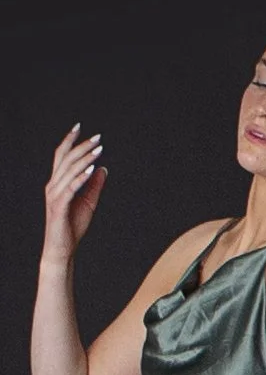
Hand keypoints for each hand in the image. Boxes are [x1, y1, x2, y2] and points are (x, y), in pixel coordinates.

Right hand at [43, 126, 106, 260]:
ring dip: (84, 159)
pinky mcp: (59, 206)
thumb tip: (102, 169)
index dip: (69, 140)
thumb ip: (94, 185)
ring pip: (68, 171)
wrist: (62, 248)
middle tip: (98, 137)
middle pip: (65, 159)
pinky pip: (70, 189)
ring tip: (98, 150)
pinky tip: (90, 170)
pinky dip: (80, 178)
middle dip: (81, 146)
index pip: (61, 156)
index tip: (80, 127)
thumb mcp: (89, 202)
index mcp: (58, 182)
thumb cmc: (72, 226)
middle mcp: (53, 185)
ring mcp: (54, 195)